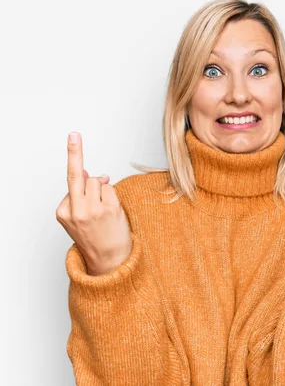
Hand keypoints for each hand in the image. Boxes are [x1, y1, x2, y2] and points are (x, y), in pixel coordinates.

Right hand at [55, 132, 132, 275]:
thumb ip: (79, 194)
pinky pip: (110, 188)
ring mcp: (93, 209)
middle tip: (73, 135)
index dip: (74, 159)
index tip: (72, 137)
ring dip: (102, 189)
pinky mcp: (110, 209)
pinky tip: (111, 210)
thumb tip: (88, 172)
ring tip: (102, 208)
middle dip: (75, 153)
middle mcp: (76, 210)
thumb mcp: (77, 218)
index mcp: (63, 212)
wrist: (109, 259)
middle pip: (81, 176)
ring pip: (98, 181)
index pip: (70, 182)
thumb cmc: (94, 235)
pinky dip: (111, 194)